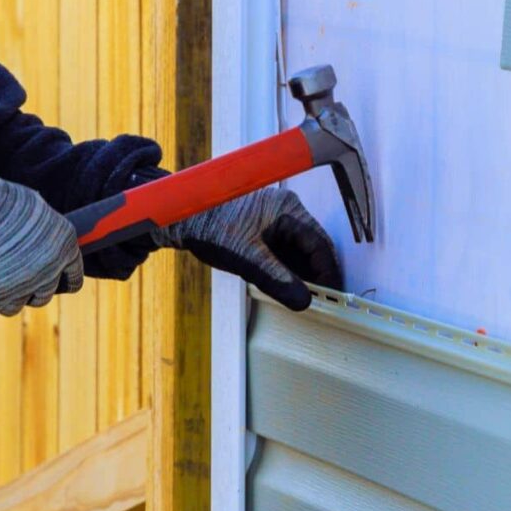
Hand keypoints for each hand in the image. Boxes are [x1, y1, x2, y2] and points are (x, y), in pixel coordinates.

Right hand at [0, 173, 83, 317]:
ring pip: (14, 306)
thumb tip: (39, 240)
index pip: (73, 279)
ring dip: (6, 298)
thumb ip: (42, 230)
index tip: (57, 283)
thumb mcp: (32, 208)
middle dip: (30, 292)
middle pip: (42, 297)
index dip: (63, 281)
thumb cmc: (0, 199)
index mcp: (66, 248)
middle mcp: (47, 272)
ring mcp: (18, 286)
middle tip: (17, 282)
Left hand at [152, 188, 341, 310]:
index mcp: (288, 209)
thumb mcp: (246, 258)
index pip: (320, 244)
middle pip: (313, 249)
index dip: (328, 272)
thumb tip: (303, 301)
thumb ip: (276, 281)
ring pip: (300, 253)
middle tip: (321, 301)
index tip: (331, 296)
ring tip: (302, 298)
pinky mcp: (265, 231)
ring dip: (302, 275)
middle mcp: (287, 212)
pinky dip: (288, 271)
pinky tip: (285, 288)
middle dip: (316, 275)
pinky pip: (286, 253)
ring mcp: (276, 221)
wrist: (179, 220)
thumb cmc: (209, 227)